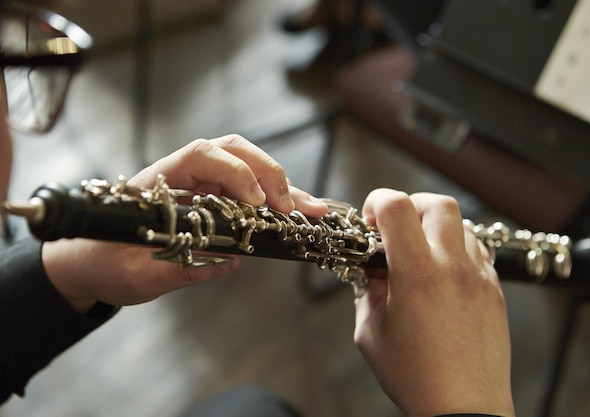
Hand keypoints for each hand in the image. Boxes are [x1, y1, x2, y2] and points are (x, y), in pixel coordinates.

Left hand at [42, 136, 327, 312]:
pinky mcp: (209, 201)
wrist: (90, 261)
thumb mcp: (134, 274)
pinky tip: (296, 212)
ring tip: (311, 208)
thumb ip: (178, 267)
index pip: (200, 156)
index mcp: (158, 182)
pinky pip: (246, 191)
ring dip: (280, 186)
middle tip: (291, 206)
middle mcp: (182, 176)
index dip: (234, 173)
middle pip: (232, 151)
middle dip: (267, 174)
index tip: (256, 204)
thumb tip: (230, 261)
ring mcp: (198, 186)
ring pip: (246, 168)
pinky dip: (273, 201)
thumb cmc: (103, 261)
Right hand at [354, 189, 514, 416]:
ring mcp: (479, 278)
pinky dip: (456, 250)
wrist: (464, 410)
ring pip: (462, 225)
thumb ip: (367, 293)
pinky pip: (478, 251)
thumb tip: (369, 271)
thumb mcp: (371, 334)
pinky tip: (443, 275)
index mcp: (417, 275)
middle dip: (411, 206)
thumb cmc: (414, 378)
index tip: (370, 222)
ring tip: (420, 255)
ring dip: (436, 229)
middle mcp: (453, 268)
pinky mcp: (495, 291)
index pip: (397, 207)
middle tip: (396, 230)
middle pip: (438, 204)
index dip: (377, 202)